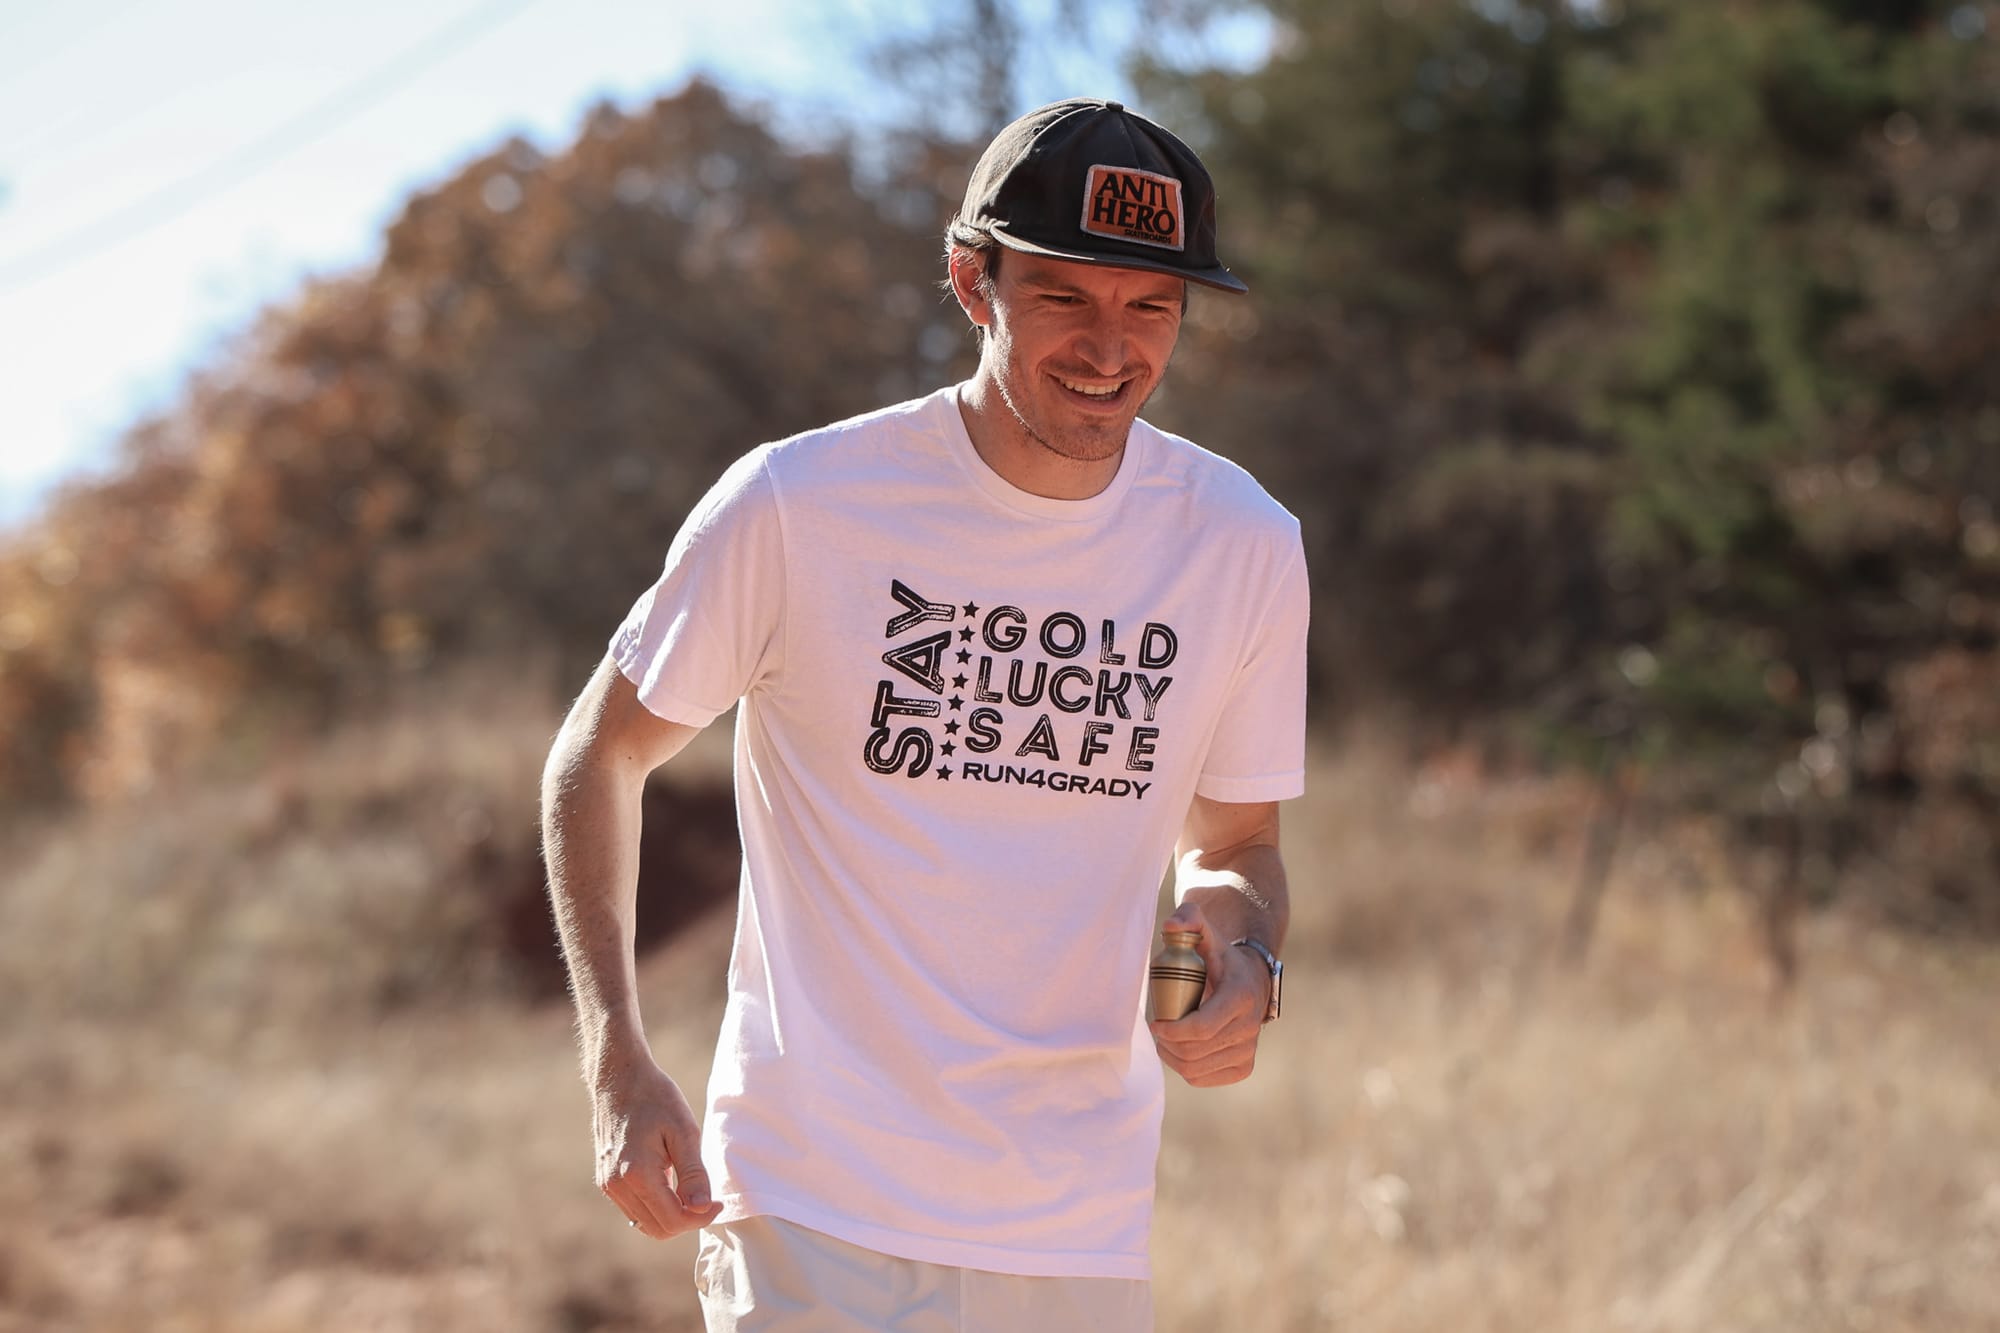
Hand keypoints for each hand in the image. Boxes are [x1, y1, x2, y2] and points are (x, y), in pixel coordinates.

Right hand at [592, 1057, 722, 1238]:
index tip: (718, 1203)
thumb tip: (703, 1209)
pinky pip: (634, 1210)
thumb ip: (694, 1174)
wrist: (619, 1079)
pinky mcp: (606, 1181)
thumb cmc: (656, 1099)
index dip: (701, 1218)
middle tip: (706, 1198)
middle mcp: (617, 1186)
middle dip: (687, 1221)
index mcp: (638, 1175)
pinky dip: (655, 1207)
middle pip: (659, 1230)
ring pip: (645, 1224)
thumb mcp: (685, 1131)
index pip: (673, 1221)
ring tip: (688, 1187)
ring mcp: (608, 1185)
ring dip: (670, 1215)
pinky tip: (669, 1182)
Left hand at [1147, 901, 1270, 1086]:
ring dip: (1173, 1057)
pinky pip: (1203, 1078)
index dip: (1172, 1030)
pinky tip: (1182, 1050)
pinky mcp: (1243, 1067)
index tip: (1155, 1023)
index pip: (1201, 1028)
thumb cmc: (1218, 955)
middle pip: (1195, 1051)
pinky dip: (1186, 1069)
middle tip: (1157, 1028)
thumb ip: (1188, 918)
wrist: (1248, 978)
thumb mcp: (1205, 932)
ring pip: (1196, 1069)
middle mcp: (1250, 1027)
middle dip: (1168, 1043)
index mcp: (1241, 998)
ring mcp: (1249, 1051)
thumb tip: (1171, 925)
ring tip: (1165, 1038)